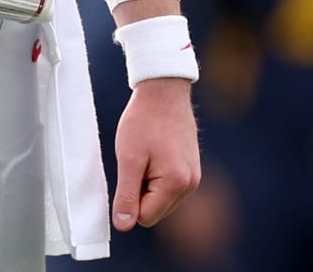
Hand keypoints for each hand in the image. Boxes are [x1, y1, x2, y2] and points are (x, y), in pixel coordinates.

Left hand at [111, 77, 200, 230]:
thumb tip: (123, 225)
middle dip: (139, 191)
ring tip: (144, 155)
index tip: (126, 172)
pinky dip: (155, 175)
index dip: (128, 198)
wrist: (164, 93)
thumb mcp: (128, 158)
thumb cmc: (143, 121)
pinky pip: (168, 186)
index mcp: (176, 184)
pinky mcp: (192, 170)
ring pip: (161, 199)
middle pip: (155, 210)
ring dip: (146, 183)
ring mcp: (194, 178)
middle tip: (135, 161)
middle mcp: (190, 185)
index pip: (146, 217)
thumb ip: (127, 194)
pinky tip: (153, 153)